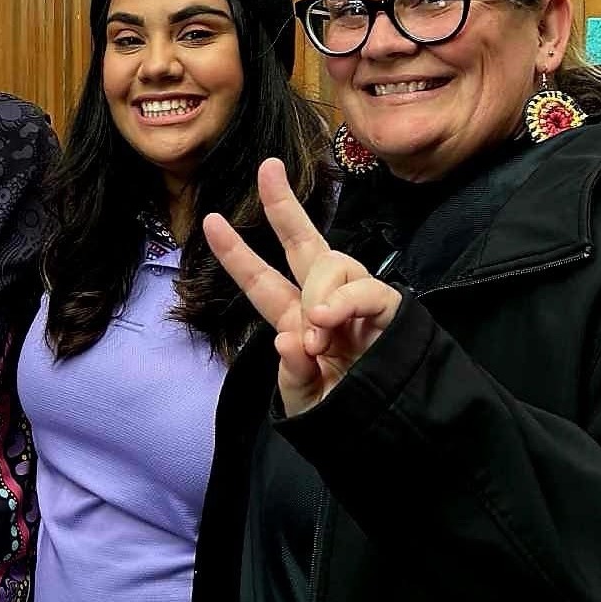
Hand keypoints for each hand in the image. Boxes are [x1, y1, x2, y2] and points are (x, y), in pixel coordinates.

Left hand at [204, 158, 401, 415]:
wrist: (390, 433)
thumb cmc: (345, 415)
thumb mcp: (305, 403)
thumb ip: (292, 375)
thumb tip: (289, 339)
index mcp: (296, 321)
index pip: (261, 281)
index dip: (236, 253)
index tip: (210, 220)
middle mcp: (324, 303)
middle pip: (303, 244)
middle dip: (283, 206)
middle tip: (268, 168)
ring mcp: (357, 303)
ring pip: (333, 264)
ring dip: (317, 292)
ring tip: (318, 333)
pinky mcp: (389, 312)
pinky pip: (368, 290)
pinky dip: (345, 301)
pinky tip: (327, 319)